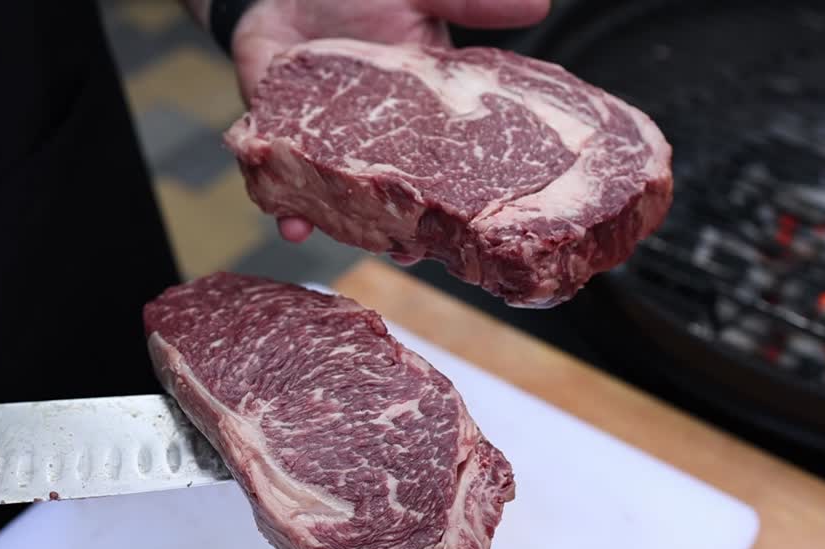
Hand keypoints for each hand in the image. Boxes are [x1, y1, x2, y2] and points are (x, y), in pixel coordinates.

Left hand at [231, 0, 550, 242]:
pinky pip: (285, 182)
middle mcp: (378, 140)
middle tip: (410, 249)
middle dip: (403, 229)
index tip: (468, 225)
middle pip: (396, 198)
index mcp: (422, 113)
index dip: (457, 201)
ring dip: (349, 228)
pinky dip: (287, 207)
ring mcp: (329, 145)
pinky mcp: (282, 139)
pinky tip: (296, 227)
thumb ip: (472, 5)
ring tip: (365, 245)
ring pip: (343, 201)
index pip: (447, 166)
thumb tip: (542, 5)